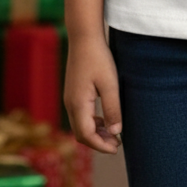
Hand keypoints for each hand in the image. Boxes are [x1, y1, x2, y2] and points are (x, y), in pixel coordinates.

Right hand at [64, 34, 122, 154]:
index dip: (101, 145)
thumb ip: (112, 109)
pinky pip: (80, 115)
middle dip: (98, 142)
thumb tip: (115, 133)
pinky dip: (92, 123)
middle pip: (81, 134)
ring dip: (95, 133)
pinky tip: (105, 120)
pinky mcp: (73, 93)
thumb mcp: (110, 84)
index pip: (86, 135)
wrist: (84, 37)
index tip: (117, 148)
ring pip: (80, 125)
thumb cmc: (98, 58)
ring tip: (113, 134)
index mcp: (78, 104)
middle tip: (117, 144)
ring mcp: (69, 98)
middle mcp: (70, 104)